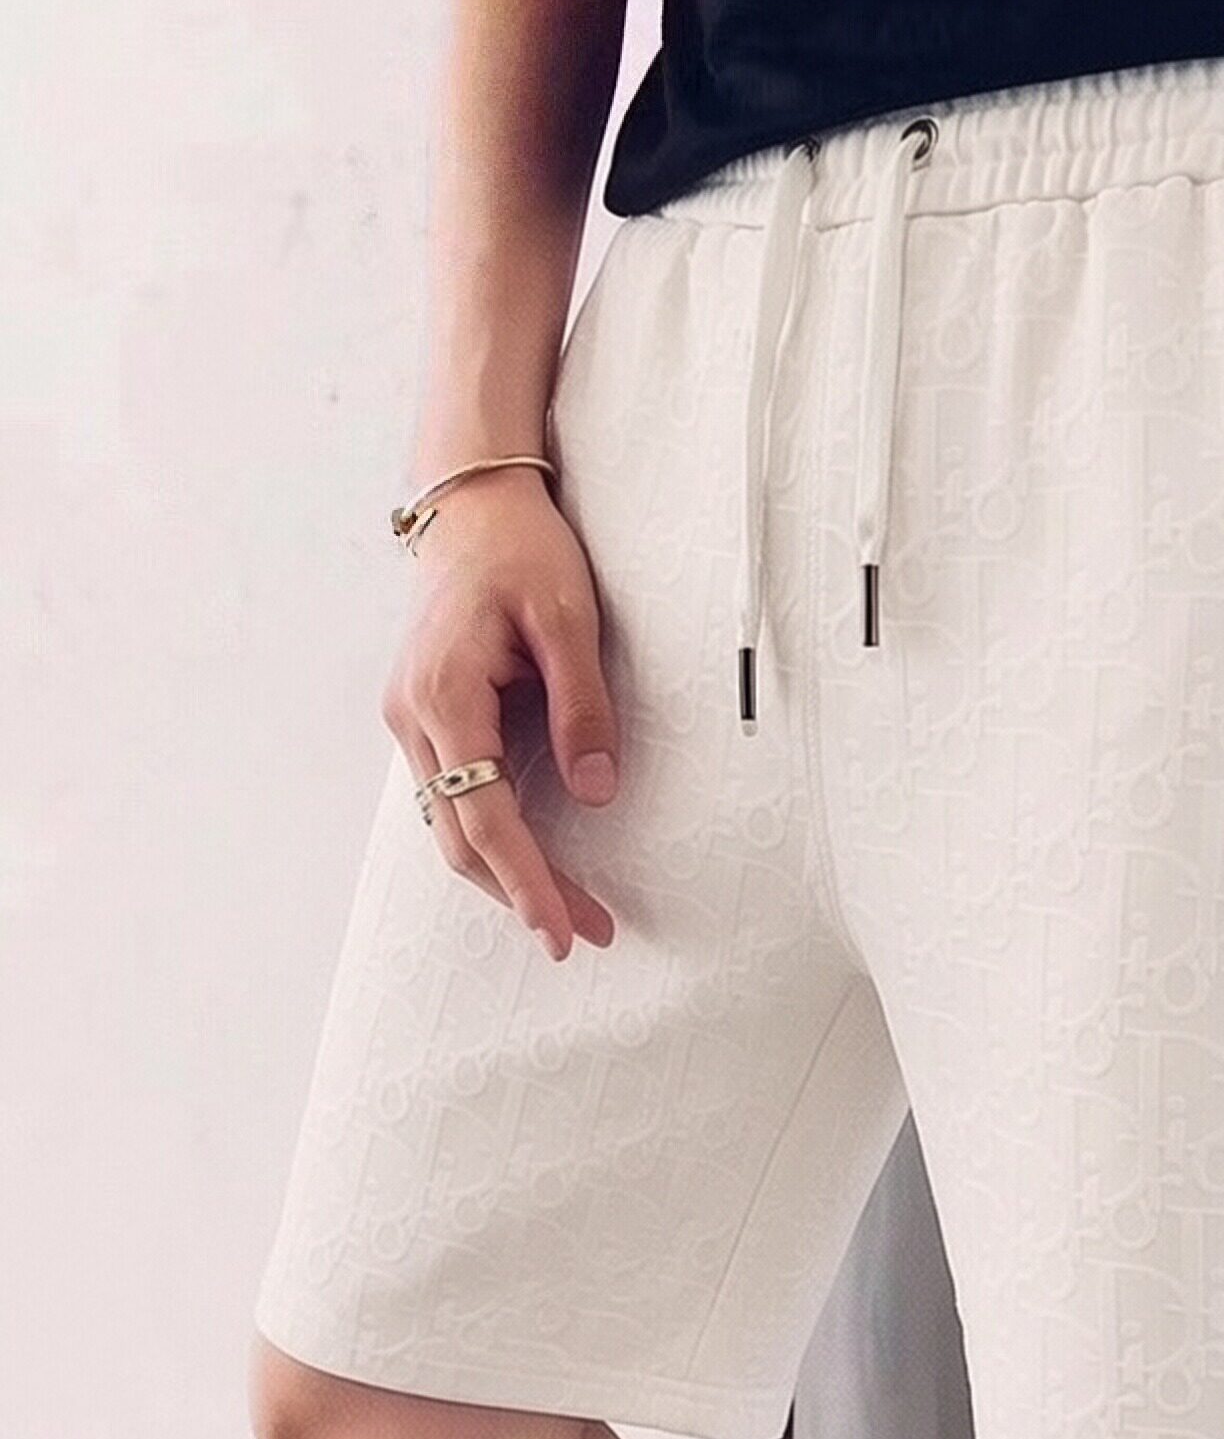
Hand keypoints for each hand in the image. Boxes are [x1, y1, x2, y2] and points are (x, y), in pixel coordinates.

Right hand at [380, 464, 619, 960]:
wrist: (470, 503)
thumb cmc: (522, 551)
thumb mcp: (569, 618)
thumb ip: (582, 706)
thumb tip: (597, 792)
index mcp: (444, 696)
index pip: (486, 816)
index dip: (526, 881)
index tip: (563, 930)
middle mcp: (412, 718)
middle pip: (461, 839)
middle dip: (522, 894)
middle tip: (590, 935)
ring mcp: (410, 720)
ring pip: (450, 825)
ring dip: (505, 874)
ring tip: (571, 911)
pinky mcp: (424, 717)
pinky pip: (452, 797)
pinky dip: (490, 837)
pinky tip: (531, 862)